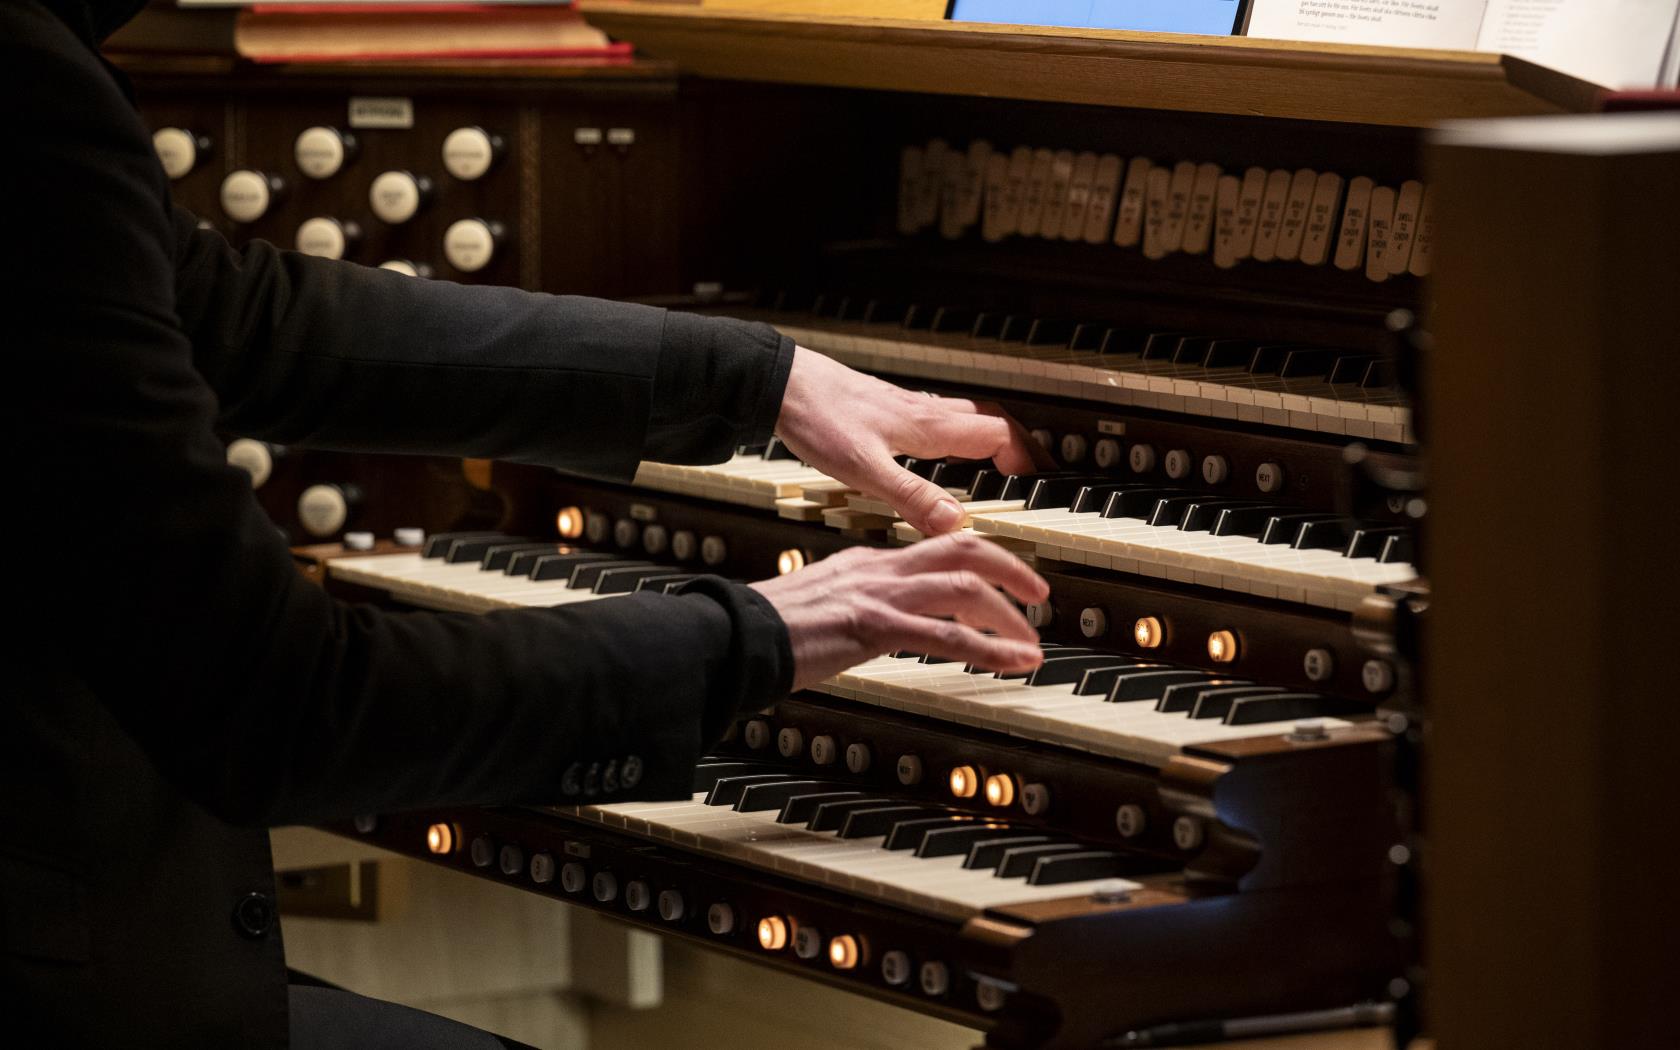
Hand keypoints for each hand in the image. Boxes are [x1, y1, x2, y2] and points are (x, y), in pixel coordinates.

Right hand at [750, 532, 1048, 691]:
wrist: (729, 636)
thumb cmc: (763, 631)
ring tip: (1033, 642)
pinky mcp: (873, 625)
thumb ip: (856, 608)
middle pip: (963, 549)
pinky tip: (1013, 664)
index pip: (937, 549)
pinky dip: (989, 650)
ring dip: (1008, 615)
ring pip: (965, 588)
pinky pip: (946, 635)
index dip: (982, 563)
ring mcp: (877, 594)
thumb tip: (878, 623)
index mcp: (866, 563)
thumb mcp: (821, 607)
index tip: (1006, 583)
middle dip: (1011, 568)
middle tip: (1039, 595)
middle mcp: (878, 568)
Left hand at [774, 347, 1049, 535]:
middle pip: (987, 422)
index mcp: (928, 427)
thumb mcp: (865, 469)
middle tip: (1031, 470)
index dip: (1023, 459)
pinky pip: (932, 417)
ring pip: (960, 417)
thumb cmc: (817, 418)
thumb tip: (958, 523)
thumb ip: (913, 497)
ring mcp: (902, 407)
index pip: (997, 437)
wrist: (780, 384)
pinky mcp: (881, 407)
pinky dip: (950, 434)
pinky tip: (931, 448)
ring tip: (994, 461)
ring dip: (984, 436)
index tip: (1038, 482)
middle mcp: (922, 412)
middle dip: (1015, 445)